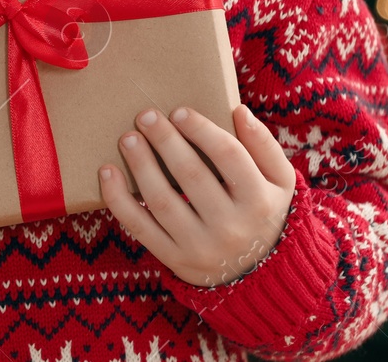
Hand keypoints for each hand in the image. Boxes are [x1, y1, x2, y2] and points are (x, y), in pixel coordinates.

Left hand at [98, 103, 296, 288]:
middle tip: (146, 116)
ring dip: (140, 166)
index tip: (179, 112)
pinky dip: (119, 200)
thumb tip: (239, 111)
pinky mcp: (175, 260)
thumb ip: (264, 146)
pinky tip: (107, 172)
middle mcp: (231, 227)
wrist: (258, 276)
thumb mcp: (280, 182)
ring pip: (163, 201)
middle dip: (165, 141)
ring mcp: (201, 247)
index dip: (201, 130)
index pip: (228, 156)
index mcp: (259, 201)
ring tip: (128, 139)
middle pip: (191, 175)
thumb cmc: (264, 213)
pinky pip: (140, 228)